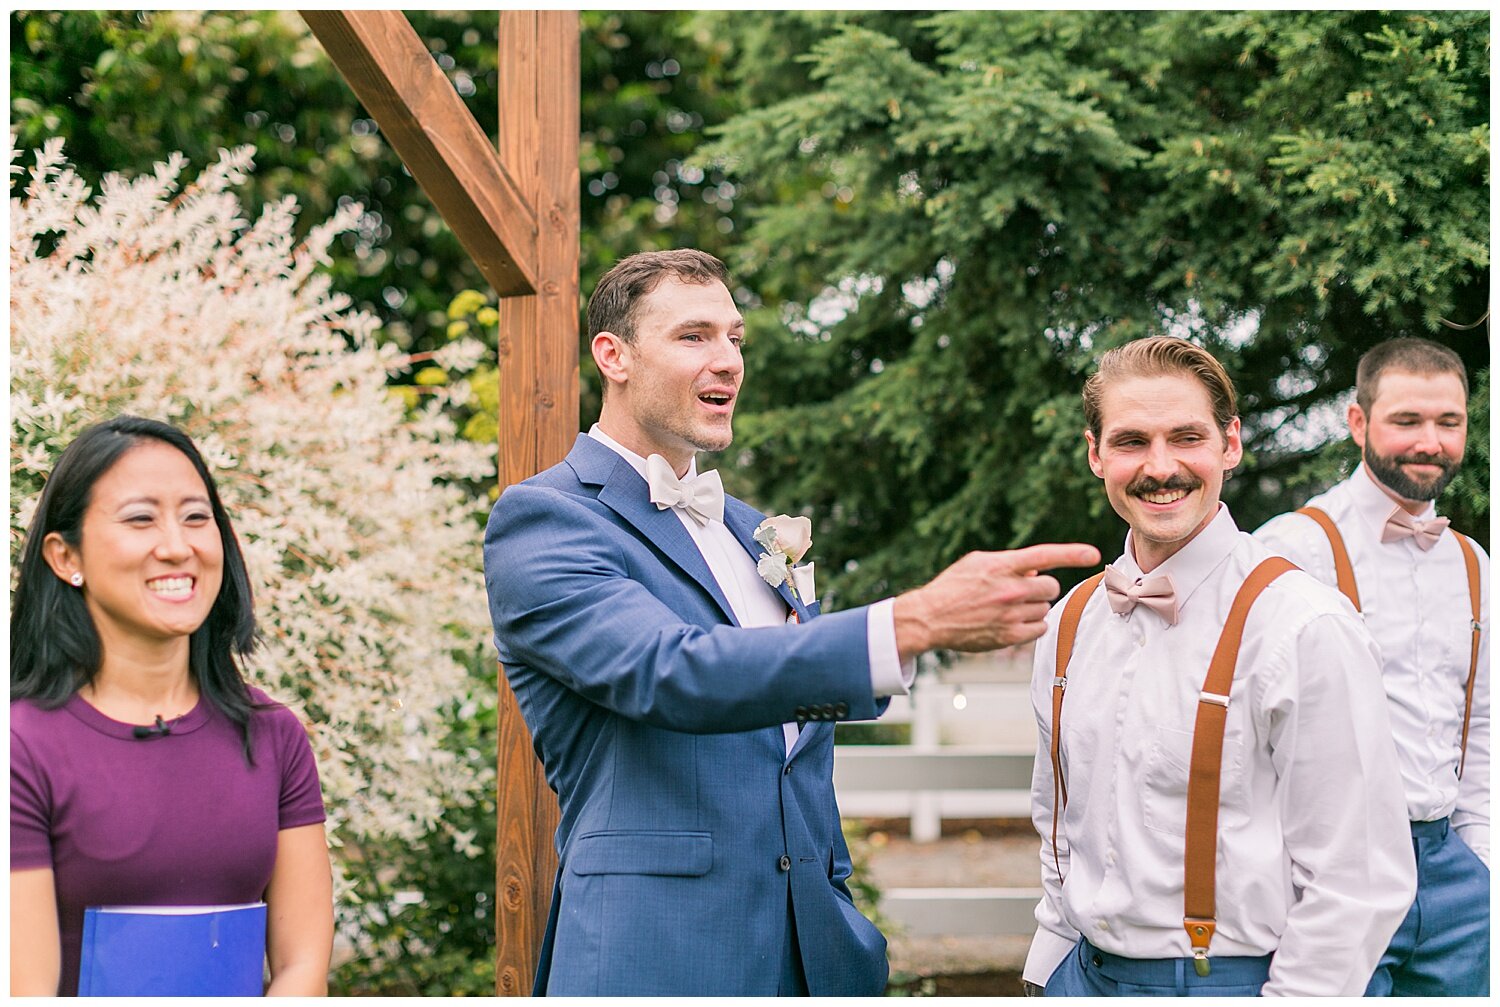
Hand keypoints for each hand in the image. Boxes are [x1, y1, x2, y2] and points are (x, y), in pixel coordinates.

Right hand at [892, 543, 1100, 661]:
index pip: (1044, 555)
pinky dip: (1030, 626)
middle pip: (1050, 586)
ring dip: (1031, 608)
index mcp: (1001, 566)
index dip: (1072, 554)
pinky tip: (1009, 622)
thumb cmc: (953, 587)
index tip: (1093, 554)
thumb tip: (1038, 570)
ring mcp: (1011, 614)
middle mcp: (1010, 589)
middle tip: (1020, 591)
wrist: (929, 618)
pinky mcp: (1010, 636)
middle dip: (1040, 588)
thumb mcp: (977, 563)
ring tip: (1005, 609)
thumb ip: (1009, 563)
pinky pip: (1039, 629)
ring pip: (1044, 608)